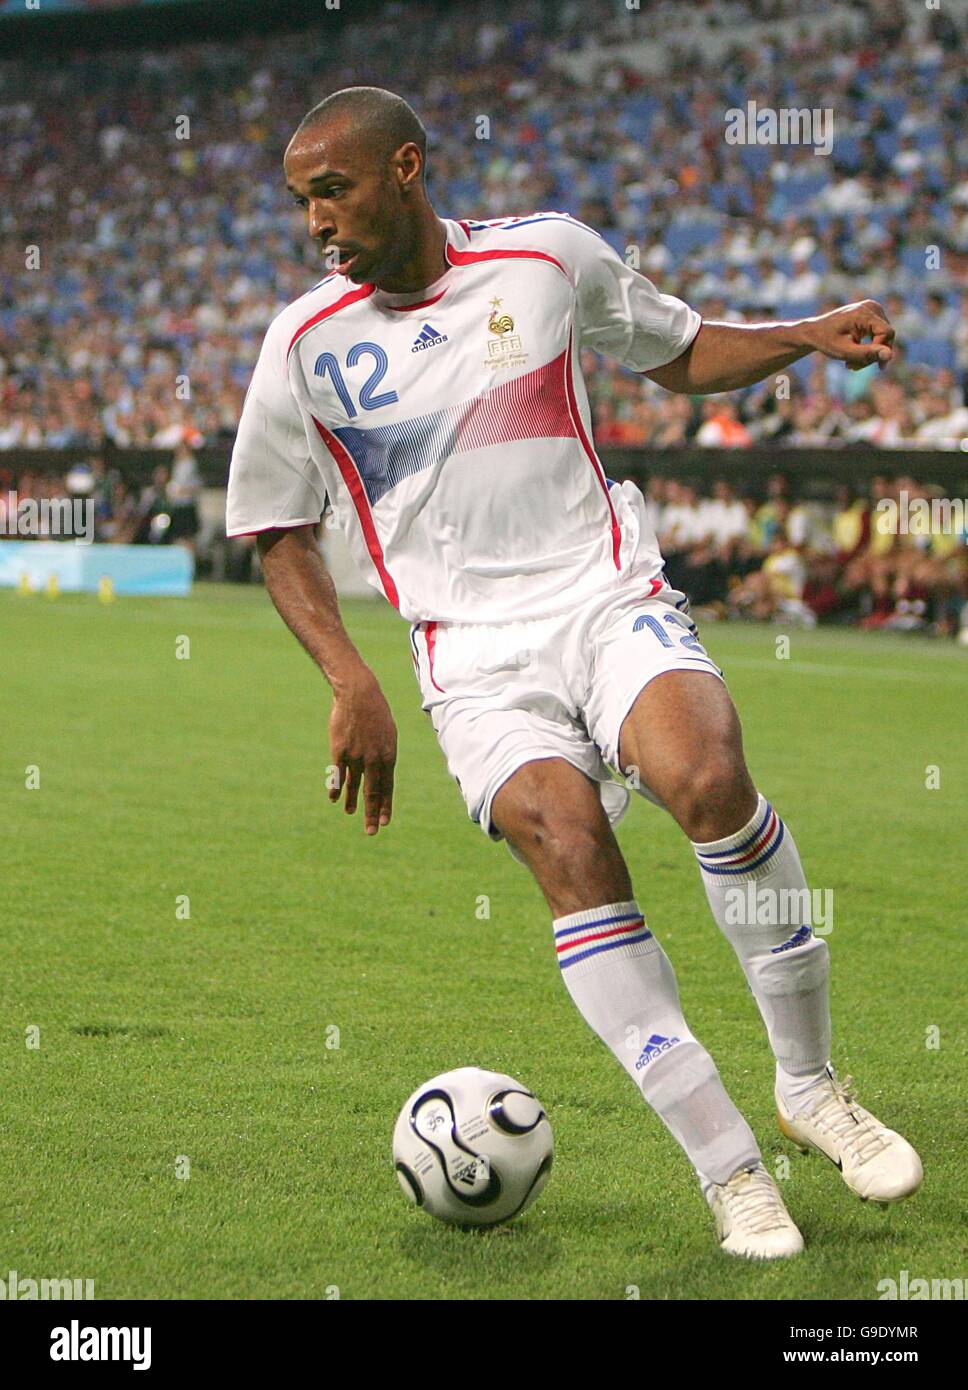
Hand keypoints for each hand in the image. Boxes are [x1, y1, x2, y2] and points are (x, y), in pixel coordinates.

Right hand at [328, 670, 396, 834]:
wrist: (359, 694)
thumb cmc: (376, 712)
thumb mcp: (388, 734)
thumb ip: (384, 754)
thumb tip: (382, 771)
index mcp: (388, 756)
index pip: (388, 787)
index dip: (385, 805)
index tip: (385, 821)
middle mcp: (374, 760)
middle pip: (373, 792)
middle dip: (372, 814)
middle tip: (372, 831)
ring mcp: (356, 756)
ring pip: (354, 786)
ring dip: (353, 802)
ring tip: (352, 814)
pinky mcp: (339, 751)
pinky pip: (338, 775)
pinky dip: (336, 788)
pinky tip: (334, 799)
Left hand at [804, 299, 894, 371]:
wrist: (814, 332)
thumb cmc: (826, 341)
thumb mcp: (845, 351)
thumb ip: (868, 353)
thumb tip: (890, 356)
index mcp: (864, 312)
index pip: (887, 333)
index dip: (879, 351)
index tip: (861, 365)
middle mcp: (871, 306)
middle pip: (886, 335)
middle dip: (872, 354)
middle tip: (852, 367)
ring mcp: (872, 308)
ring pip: (883, 337)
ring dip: (869, 353)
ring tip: (851, 363)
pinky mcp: (871, 314)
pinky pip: (879, 334)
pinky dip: (868, 347)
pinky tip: (854, 356)